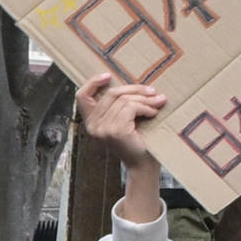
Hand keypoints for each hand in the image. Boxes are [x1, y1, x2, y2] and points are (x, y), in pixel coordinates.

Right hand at [81, 74, 169, 220]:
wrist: (143, 165)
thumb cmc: (137, 142)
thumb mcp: (124, 121)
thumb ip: (119, 106)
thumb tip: (133, 85)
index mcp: (91, 123)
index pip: (82, 97)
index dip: (93, 83)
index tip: (108, 75)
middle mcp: (93, 126)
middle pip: (111, 94)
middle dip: (135, 90)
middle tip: (153, 92)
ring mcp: (103, 129)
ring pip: (124, 100)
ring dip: (145, 99)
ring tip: (158, 102)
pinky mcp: (115, 131)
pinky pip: (131, 108)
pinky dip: (146, 107)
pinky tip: (154, 113)